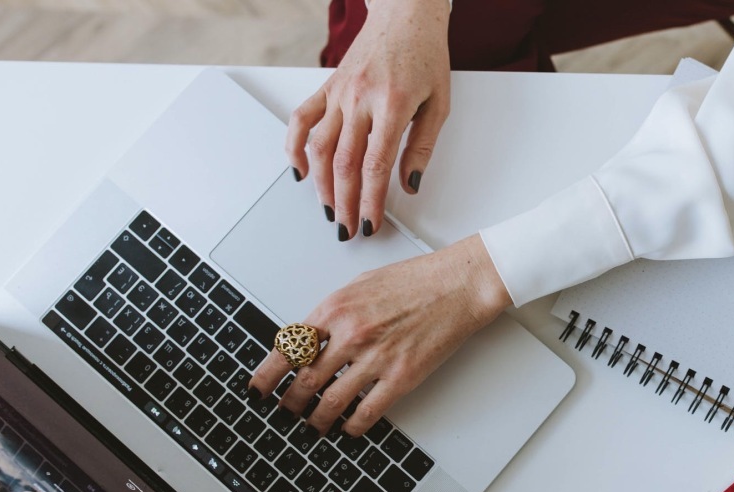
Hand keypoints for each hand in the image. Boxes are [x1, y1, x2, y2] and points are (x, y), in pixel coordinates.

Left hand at [249, 235, 511, 435]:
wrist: (458, 284)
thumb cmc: (416, 280)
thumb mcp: (361, 285)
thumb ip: (334, 313)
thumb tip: (311, 338)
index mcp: (335, 308)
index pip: (287, 349)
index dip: (267, 375)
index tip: (257, 389)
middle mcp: (350, 334)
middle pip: (304, 380)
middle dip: (289, 403)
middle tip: (284, 412)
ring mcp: (376, 357)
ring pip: (331, 401)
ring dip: (317, 420)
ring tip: (313, 426)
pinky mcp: (401, 376)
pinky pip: (367, 411)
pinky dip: (352, 425)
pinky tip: (349, 427)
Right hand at [287, 0, 450, 239]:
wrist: (406, 15)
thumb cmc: (426, 55)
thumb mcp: (439, 103)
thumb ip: (423, 146)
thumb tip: (410, 184)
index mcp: (392, 105)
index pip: (375, 166)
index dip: (371, 201)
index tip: (371, 223)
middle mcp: (359, 98)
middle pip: (343, 163)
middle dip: (344, 203)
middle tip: (347, 228)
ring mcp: (338, 92)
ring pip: (318, 147)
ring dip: (320, 185)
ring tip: (329, 210)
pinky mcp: (326, 86)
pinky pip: (301, 119)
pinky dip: (294, 147)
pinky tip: (299, 171)